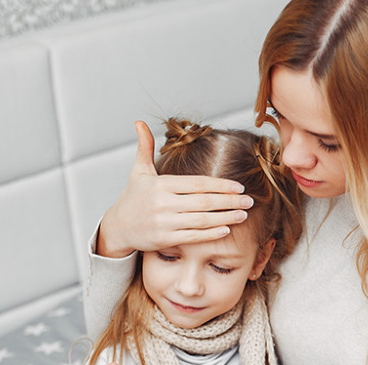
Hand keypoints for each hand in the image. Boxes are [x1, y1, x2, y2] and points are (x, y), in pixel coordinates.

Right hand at [97, 121, 253, 258]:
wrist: (118, 227)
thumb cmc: (133, 198)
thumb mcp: (138, 171)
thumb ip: (144, 147)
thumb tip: (140, 122)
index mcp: (161, 184)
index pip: (198, 183)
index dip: (220, 185)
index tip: (238, 186)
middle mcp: (162, 203)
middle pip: (204, 201)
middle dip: (229, 201)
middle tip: (249, 200)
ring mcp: (164, 222)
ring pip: (202, 220)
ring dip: (226, 217)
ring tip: (243, 214)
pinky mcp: (164, 239)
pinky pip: (193, 237)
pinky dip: (211, 234)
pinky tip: (227, 230)